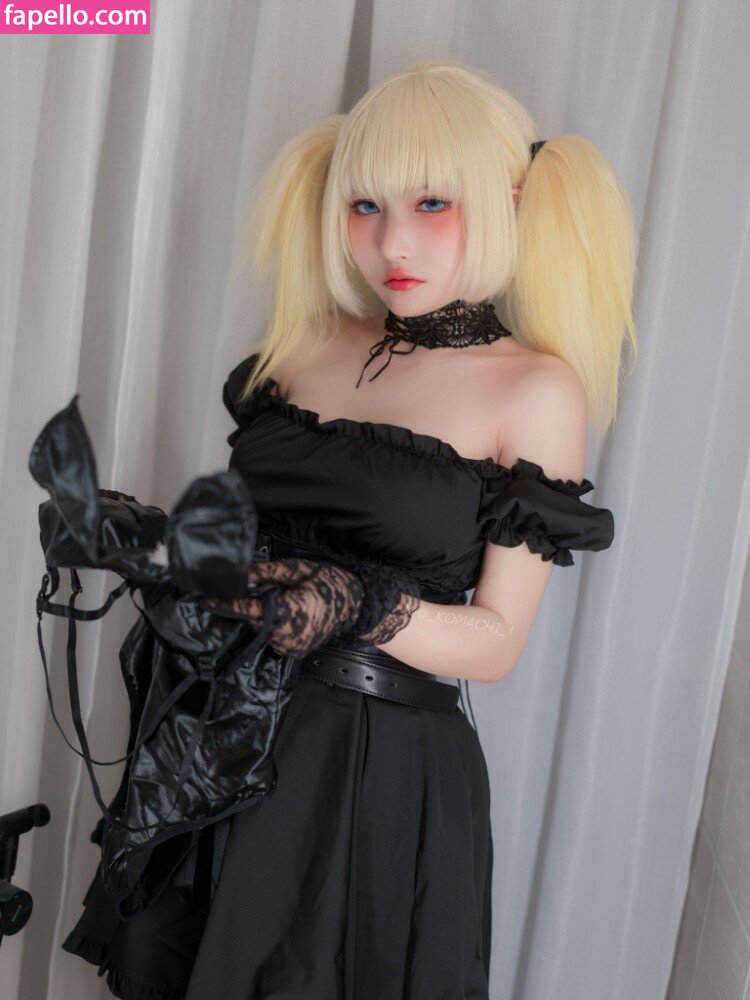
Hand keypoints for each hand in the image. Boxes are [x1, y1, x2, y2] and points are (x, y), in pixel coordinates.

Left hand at [199, 557, 364, 658]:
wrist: (356, 607)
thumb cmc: (331, 584)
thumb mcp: (301, 570)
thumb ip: (271, 573)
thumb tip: (245, 573)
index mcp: (286, 612)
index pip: (248, 609)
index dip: (226, 604)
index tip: (206, 600)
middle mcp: (286, 634)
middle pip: (254, 619)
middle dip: (256, 605)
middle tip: (276, 591)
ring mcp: (291, 646)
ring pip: (263, 629)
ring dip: (267, 616)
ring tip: (289, 603)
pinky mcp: (295, 652)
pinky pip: (275, 638)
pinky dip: (276, 626)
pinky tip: (292, 615)